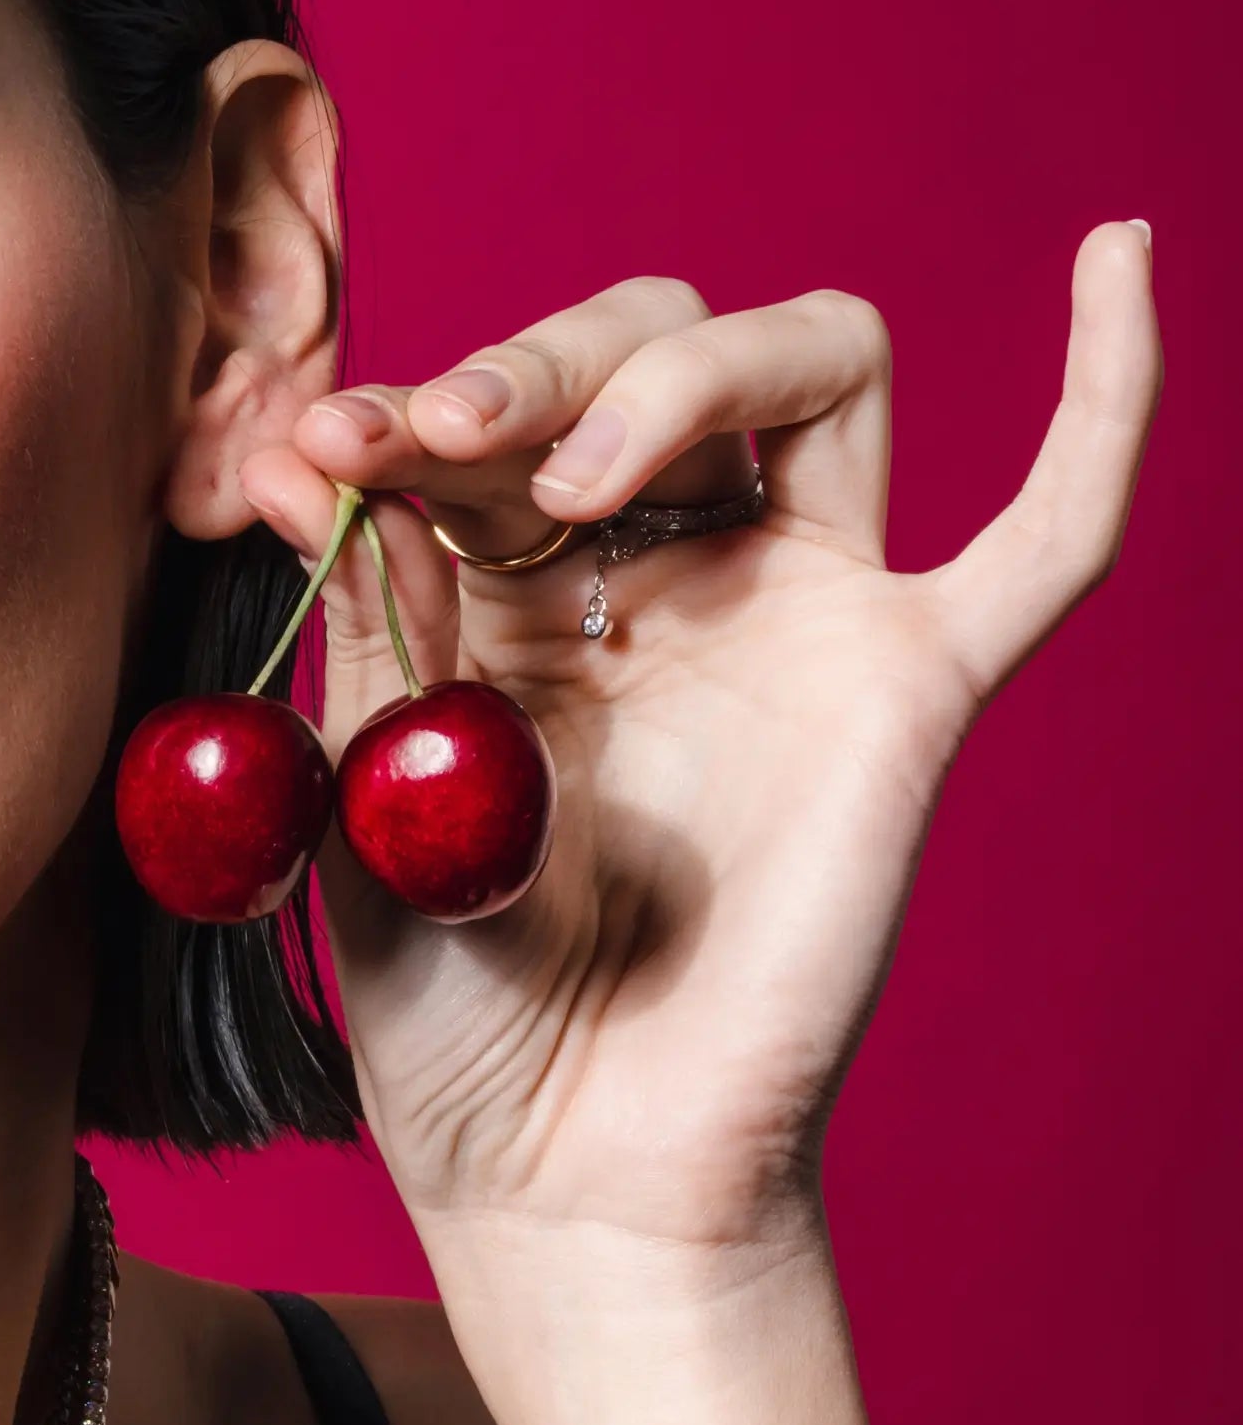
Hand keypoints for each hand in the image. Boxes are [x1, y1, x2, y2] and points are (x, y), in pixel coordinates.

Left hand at [238, 225, 1159, 1265]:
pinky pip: (1049, 531)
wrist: (560, 1175)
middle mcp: (674, 579)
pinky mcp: (913, 691)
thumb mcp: (366, 795)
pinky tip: (1117, 248)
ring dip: (692, 360)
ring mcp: (805, 621)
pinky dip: (1106, 391)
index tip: (336, 450)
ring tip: (580, 476)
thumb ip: (366, 623)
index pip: (504, 417)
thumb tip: (306, 451)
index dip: (424, 406)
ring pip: (816, 366)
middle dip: (542, 362)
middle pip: (653, 346)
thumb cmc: (454, 1016)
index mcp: (527, 590)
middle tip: (450, 442)